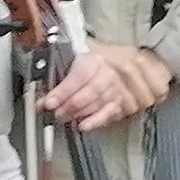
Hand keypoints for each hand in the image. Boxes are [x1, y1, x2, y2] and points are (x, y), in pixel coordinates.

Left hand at [44, 42, 170, 131]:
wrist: (137, 60)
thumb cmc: (101, 58)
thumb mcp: (80, 54)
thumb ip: (61, 66)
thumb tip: (41, 80)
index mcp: (97, 58)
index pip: (79, 76)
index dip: (62, 91)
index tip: (48, 102)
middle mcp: (111, 72)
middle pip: (90, 92)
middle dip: (69, 105)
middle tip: (55, 112)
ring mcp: (121, 88)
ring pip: (99, 103)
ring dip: (79, 114)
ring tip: (64, 119)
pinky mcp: (127, 101)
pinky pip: (111, 112)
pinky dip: (97, 120)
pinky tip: (85, 125)